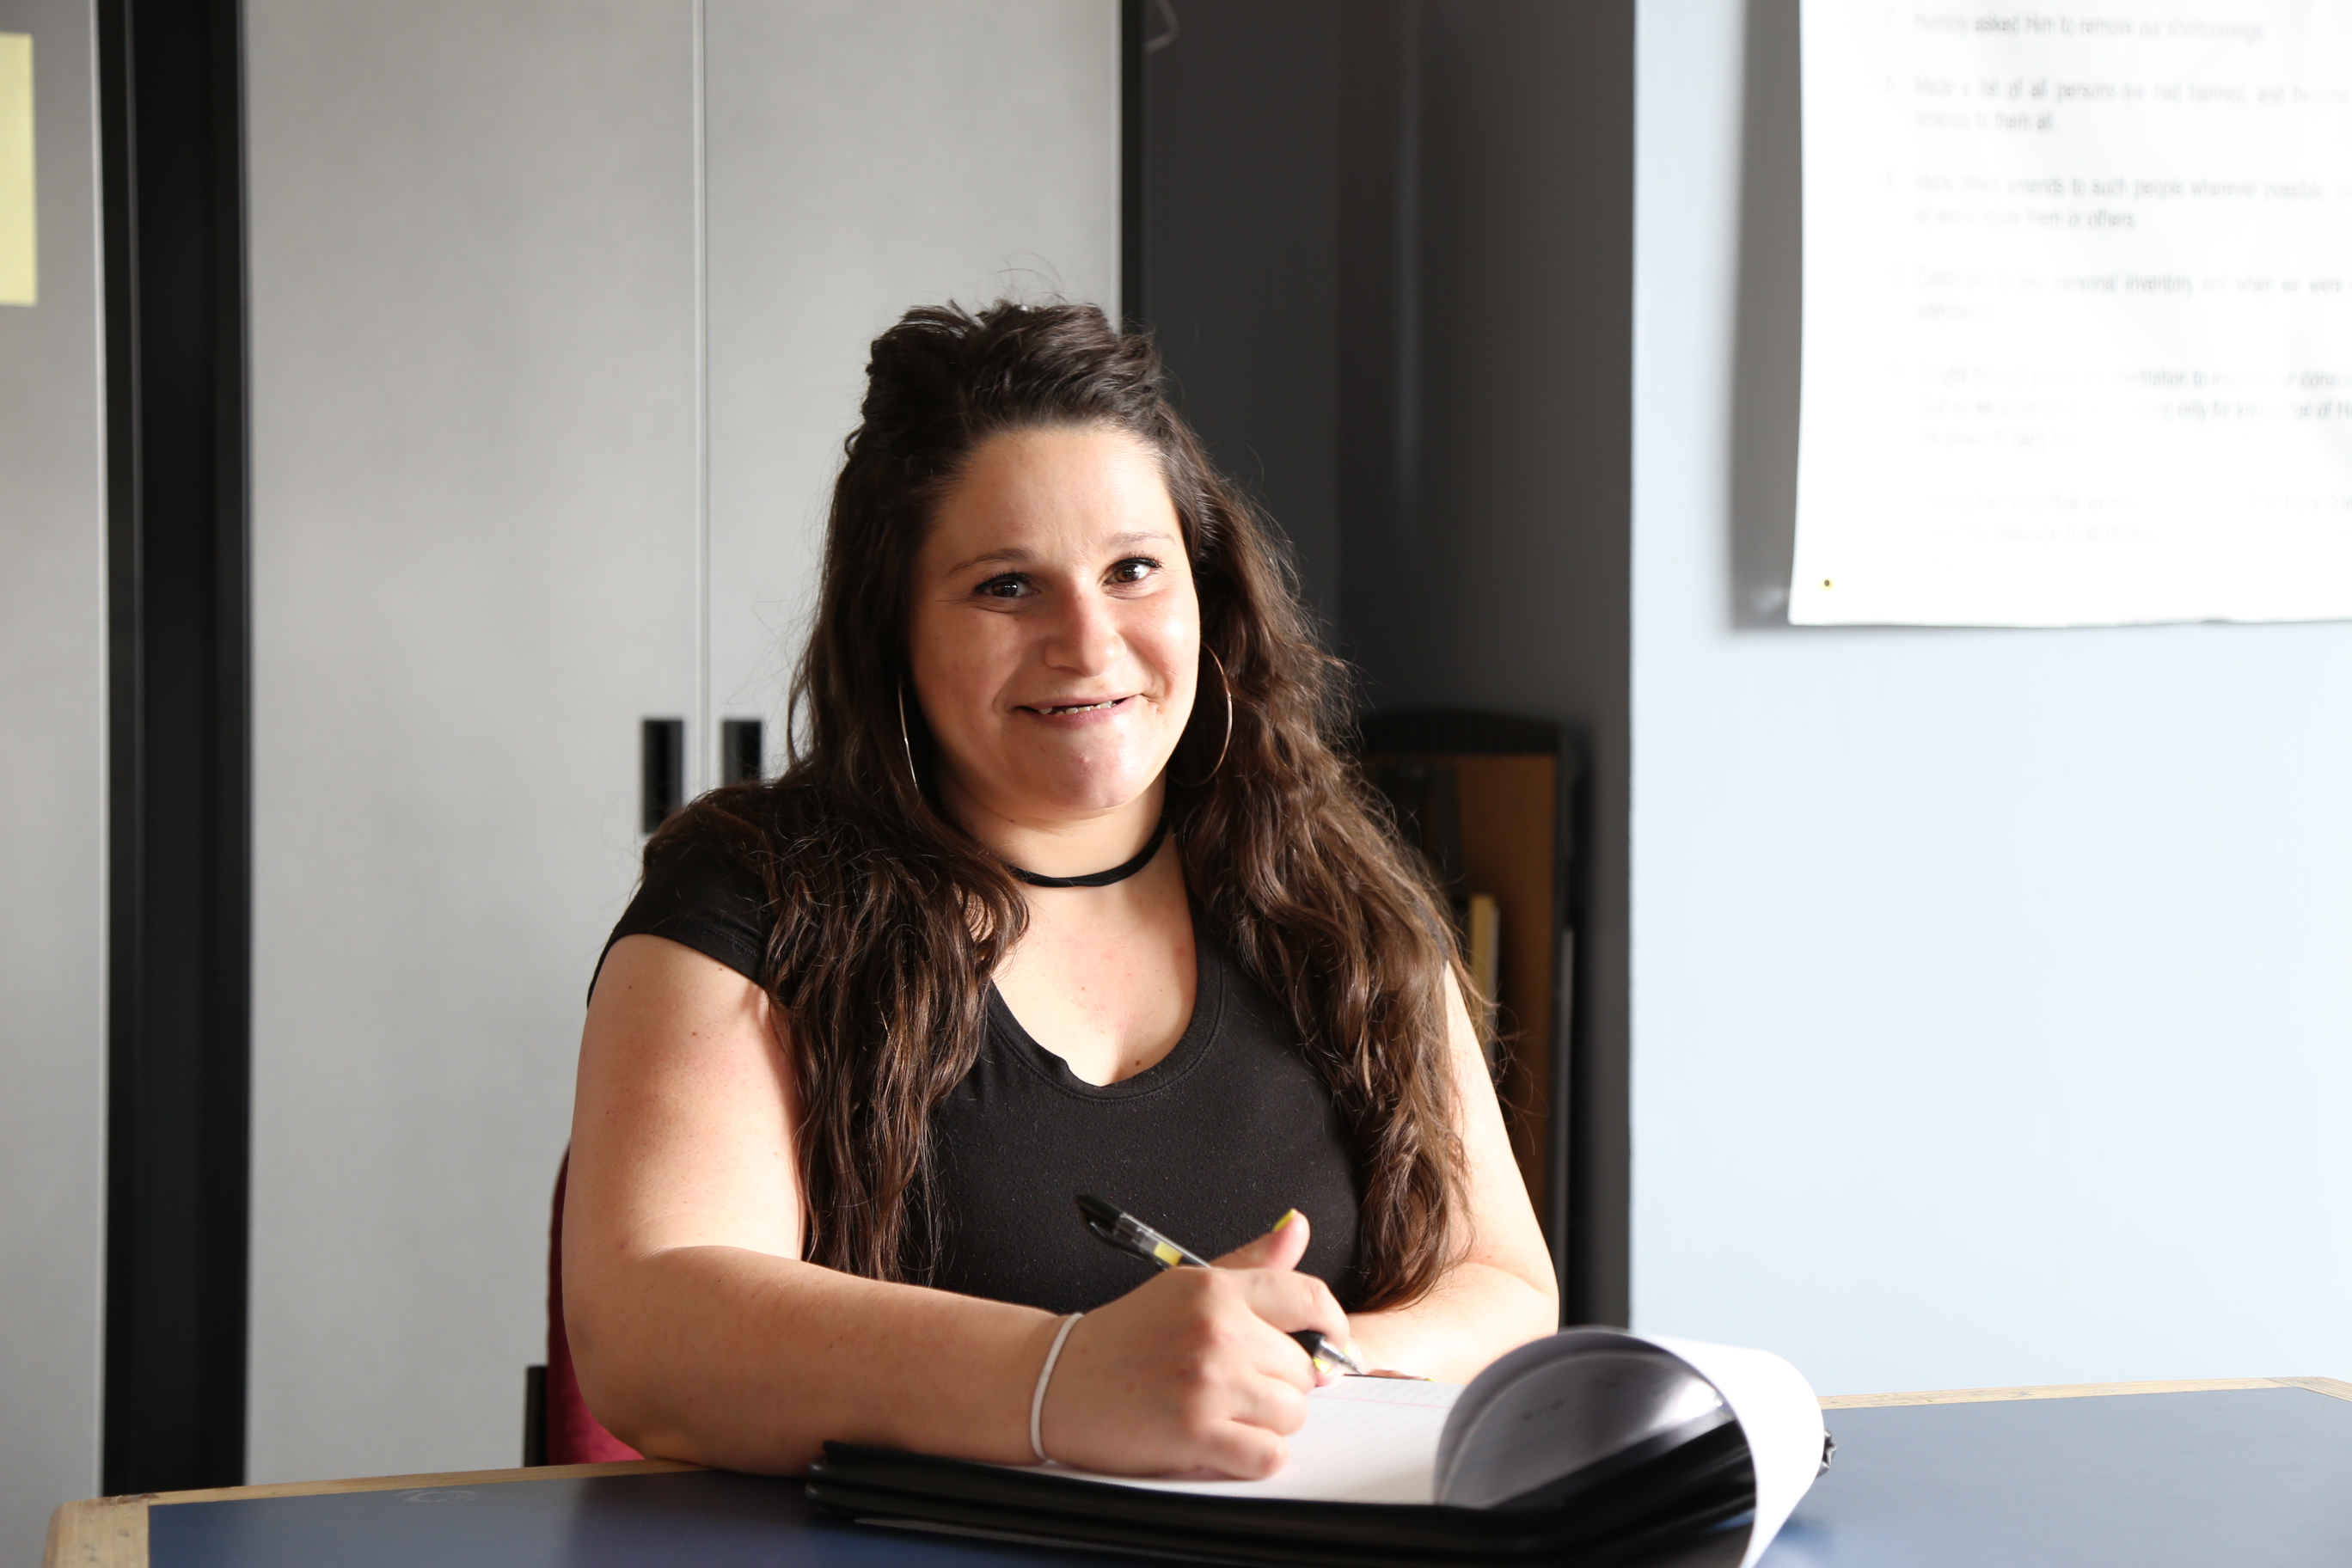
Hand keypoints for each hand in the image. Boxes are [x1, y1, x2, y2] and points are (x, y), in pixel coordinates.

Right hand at [1036, 1211, 1350, 1478]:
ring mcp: (1207, 1382)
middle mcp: (1217, 1330)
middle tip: (1240, 1387)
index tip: (1326, 1348)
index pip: (1311, 1299)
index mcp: (1216, 1289)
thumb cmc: (1122, 1338)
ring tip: (1224, 1412)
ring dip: (1266, 1422)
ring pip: (1293, 1414)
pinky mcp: (1195, 1432)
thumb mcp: (1184, 1285)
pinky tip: (1224, 1442)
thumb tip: (1297, 1228)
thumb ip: (1250, 1264)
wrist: (1054, 1382)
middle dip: (1281, 1384)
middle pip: (1304, 1369)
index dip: (1330, 1329)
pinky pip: (1269, 1455)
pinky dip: (1254, 1456)